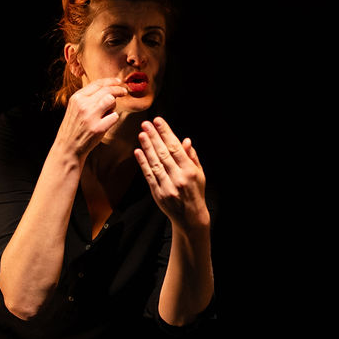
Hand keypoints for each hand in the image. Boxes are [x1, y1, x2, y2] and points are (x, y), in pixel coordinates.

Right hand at [56, 78, 128, 156]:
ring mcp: (91, 116)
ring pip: (111, 101)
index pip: (97, 83)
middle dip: (118, 90)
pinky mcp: (98, 128)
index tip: (118, 82)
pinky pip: (114, 116)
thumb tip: (107, 88)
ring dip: (114, 105)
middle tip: (124, 92)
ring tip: (108, 112)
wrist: (68, 146)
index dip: (110, 81)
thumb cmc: (74, 127)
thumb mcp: (75, 107)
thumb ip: (88, 98)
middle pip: (107, 91)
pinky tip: (106, 122)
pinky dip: (113, 118)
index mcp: (77, 98)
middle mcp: (83, 105)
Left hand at [135, 117, 209, 232]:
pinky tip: (138, 152)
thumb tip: (185, 141)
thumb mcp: (200, 174)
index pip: (176, 148)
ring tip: (141, 134)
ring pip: (155, 163)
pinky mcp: (158, 193)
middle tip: (146, 123)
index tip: (159, 121)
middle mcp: (178, 178)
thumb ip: (192, 157)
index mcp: (190, 171)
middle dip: (154, 137)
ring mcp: (167, 186)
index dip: (166, 133)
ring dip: (147, 147)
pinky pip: (148, 175)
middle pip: (163, 153)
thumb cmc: (196, 192)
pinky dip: (143, 163)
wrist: (190, 217)